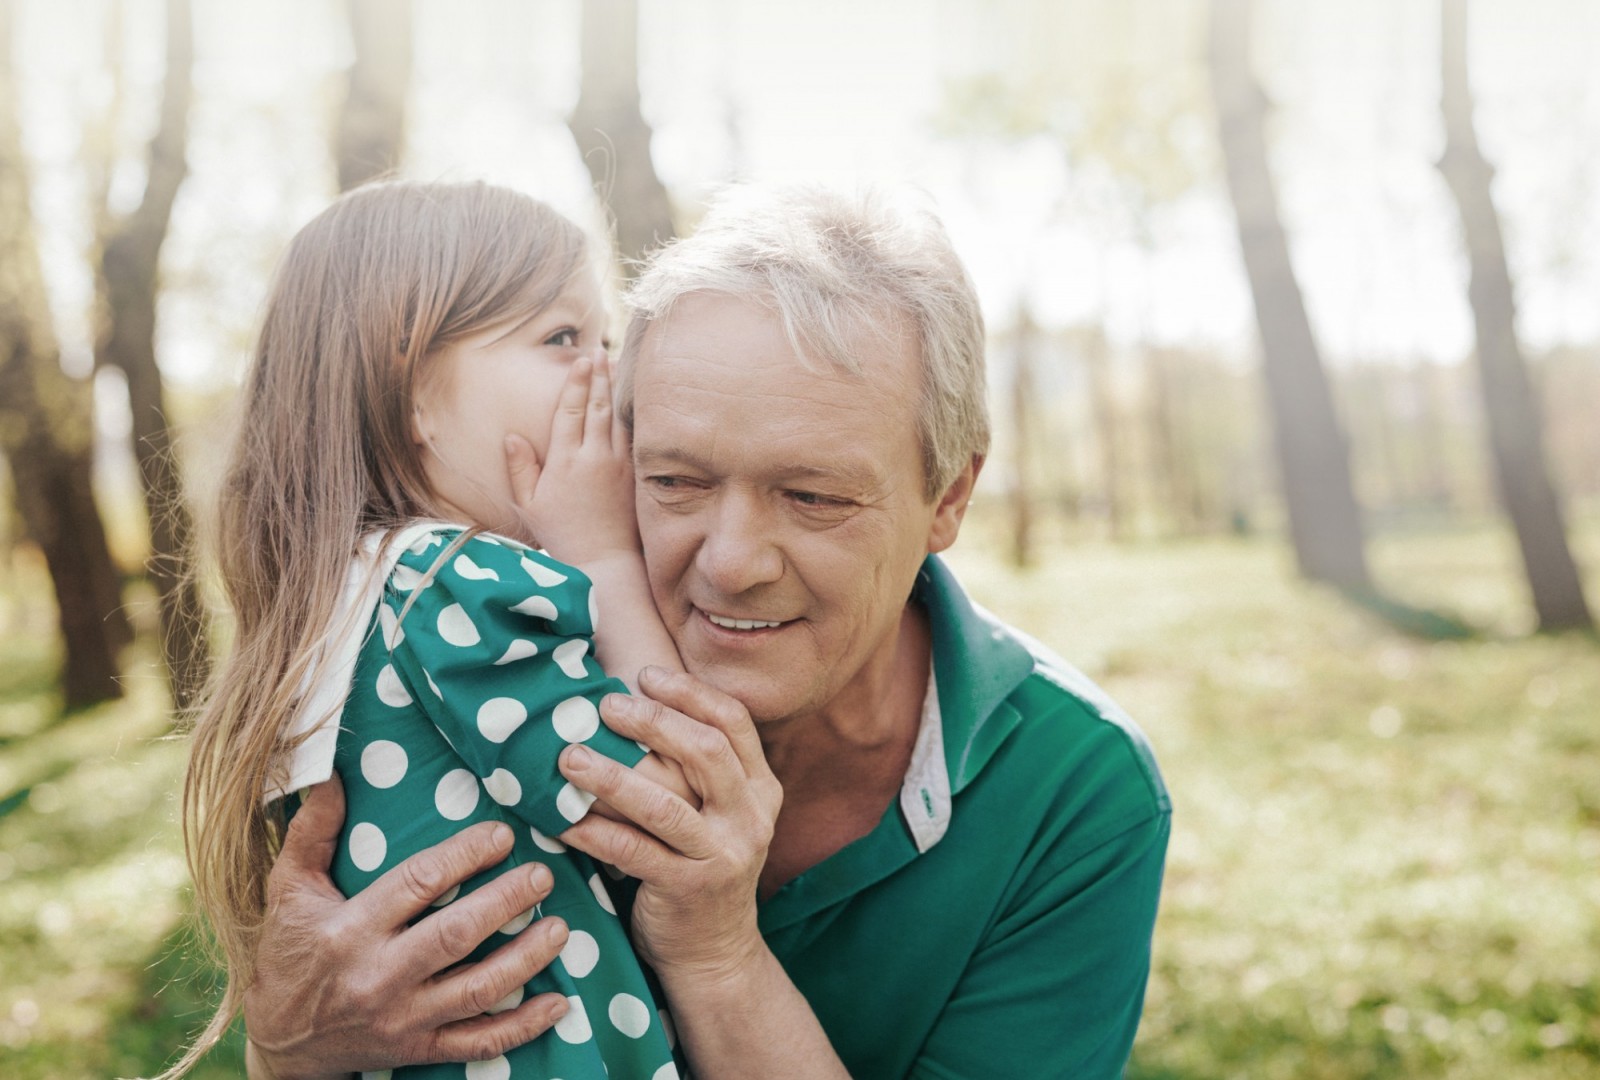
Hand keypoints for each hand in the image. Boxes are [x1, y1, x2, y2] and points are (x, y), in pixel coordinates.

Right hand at [244, 776, 570, 1078]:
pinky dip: (522, 1027)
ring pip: (476, 990)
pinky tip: (558, 1004)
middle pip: (455, 936)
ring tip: (562, 928)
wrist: (279, 1043)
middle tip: (543, 874)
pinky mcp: (418, 1049)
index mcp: (349, 930)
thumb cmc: (289, 954)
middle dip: (505, 902)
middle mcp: (378, 976)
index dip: (465, 856)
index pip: (417, 884)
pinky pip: (479, 1042)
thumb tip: (332, 773)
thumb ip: (312, 831)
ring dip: (526, 959)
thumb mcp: (288, 890)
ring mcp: (402, 1019)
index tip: (503, 835)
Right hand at [504, 353, 637, 565]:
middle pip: (597, 405)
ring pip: (617, 417)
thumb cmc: (561, 535)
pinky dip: (629, 415)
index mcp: (565, 461)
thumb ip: (520, 468)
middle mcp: (594, 457)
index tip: (581, 359)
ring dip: (614, 390)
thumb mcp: (530, 504)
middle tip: (598, 351)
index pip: (570, 410)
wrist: (603, 561)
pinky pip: (632, 436)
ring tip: (614, 365)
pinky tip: (629, 402)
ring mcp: (618, 464)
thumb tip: (512, 436)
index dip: (575, 381)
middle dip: (597, 375)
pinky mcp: (634, 474)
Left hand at [557, 667, 782, 978]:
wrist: (714, 951)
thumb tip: (631, 700)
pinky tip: (562, 819)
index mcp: (760, 788)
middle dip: (652, 722)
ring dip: (611, 776)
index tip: (645, 674)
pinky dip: (593, 832)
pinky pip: (633, 852)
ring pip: (664, 805)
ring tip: (569, 757)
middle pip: (705, 751)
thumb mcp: (717, 813)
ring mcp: (723, 855)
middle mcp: (750, 817)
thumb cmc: (699, 865)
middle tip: (604, 706)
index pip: (733, 722)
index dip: (689, 693)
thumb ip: (695, 767)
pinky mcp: (689, 889)